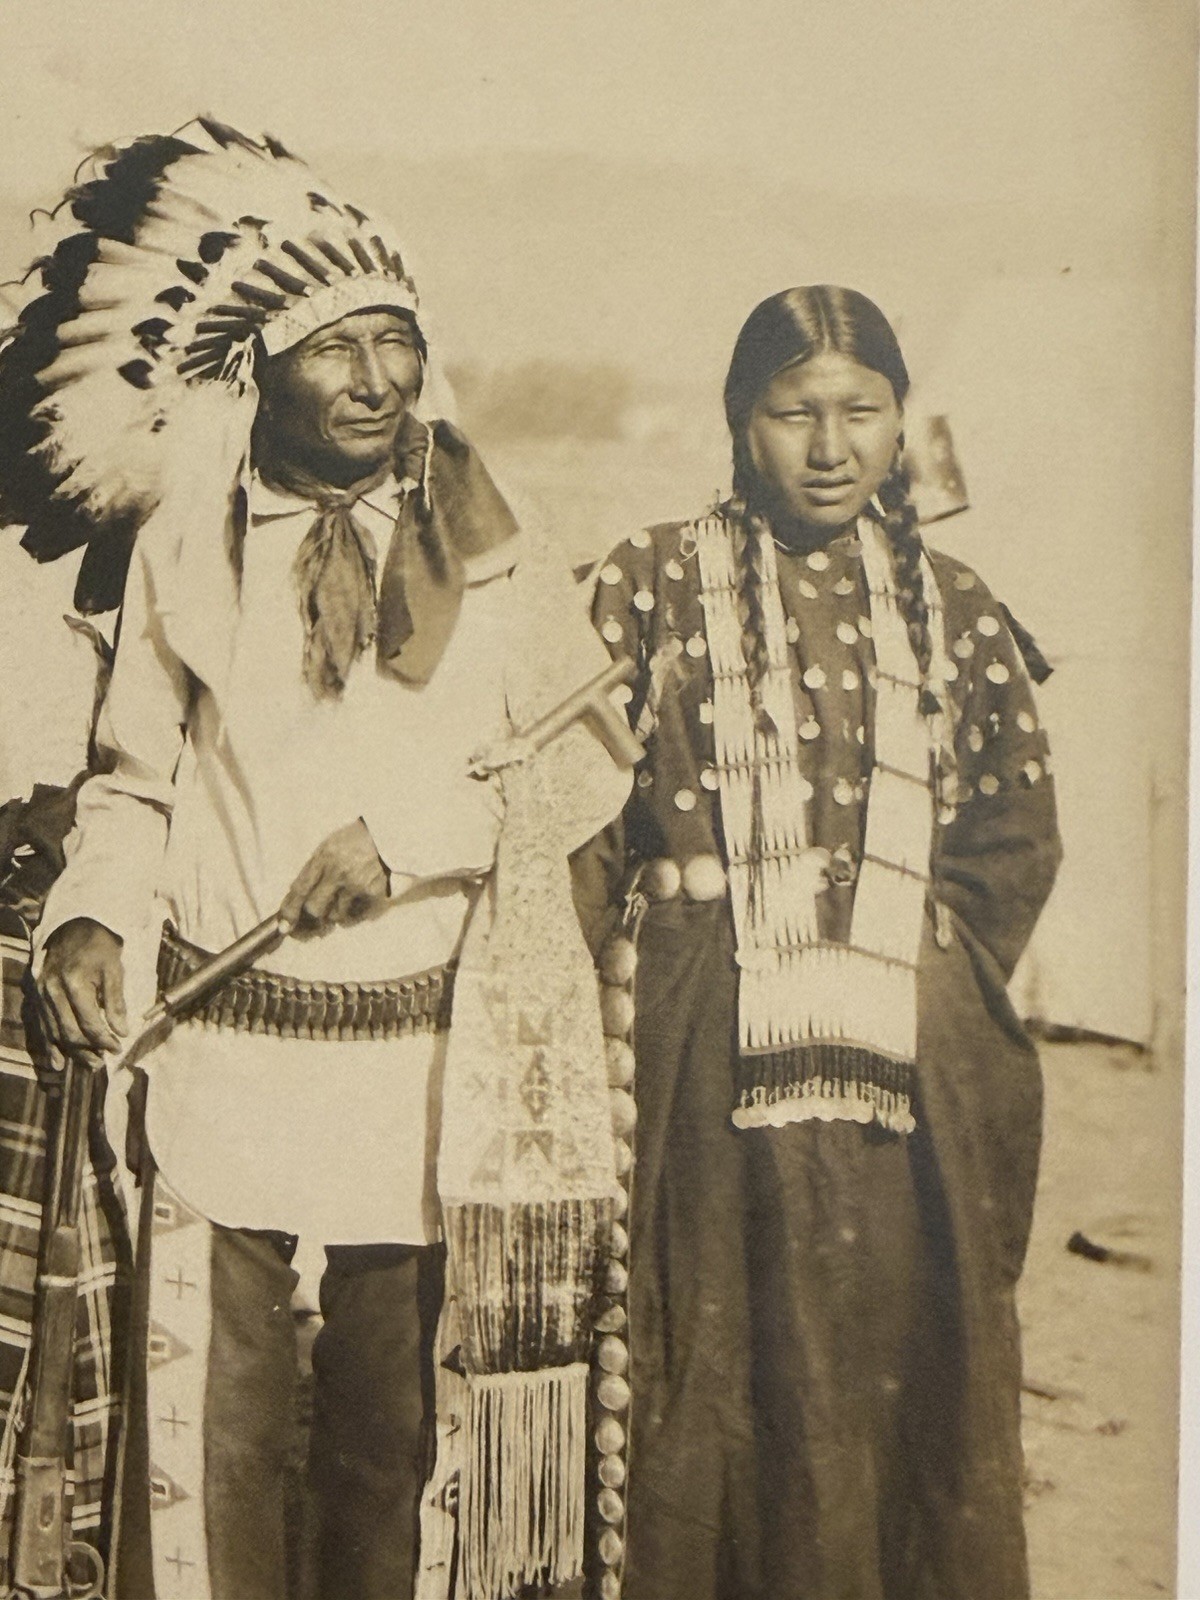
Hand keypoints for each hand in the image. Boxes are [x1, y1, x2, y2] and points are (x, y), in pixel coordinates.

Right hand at [38, 917, 127, 1057]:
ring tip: (89, 1064)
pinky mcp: (34, 995)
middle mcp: (52, 991)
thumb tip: (122, 1031)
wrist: (73, 925)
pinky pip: (40, 1026)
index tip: (117, 1048)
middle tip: (102, 1063)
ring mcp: (40, 994)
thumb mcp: (114, 968)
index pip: (89, 1023)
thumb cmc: (98, 946)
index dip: (104, 1040)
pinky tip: (57, 1062)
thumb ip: (116, 1001)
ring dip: (71, 1052)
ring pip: (54, 1032)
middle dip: (88, 1051)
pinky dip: (48, 1045)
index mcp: (73, 982)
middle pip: (69, 1032)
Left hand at [280, 819, 389, 936]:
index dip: (289, 911)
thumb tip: (295, 898)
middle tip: (311, 926)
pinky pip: (355, 917)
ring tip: (339, 905)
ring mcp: (357, 884)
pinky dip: (350, 916)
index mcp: (324, 857)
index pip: (300, 889)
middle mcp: (338, 872)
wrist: (389, 836)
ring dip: (333, 915)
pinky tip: (353, 905)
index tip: (284, 926)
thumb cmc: (355, 840)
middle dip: (310, 920)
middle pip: (315, 909)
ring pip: (335, 915)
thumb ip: (313, 869)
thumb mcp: (329, 846)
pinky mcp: (373, 894)